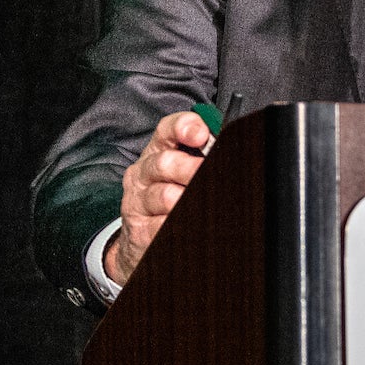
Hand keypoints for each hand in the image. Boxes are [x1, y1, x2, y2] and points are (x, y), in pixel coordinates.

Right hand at [105, 110, 211, 284]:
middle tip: (207, 172)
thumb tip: (226, 147)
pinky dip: (175, 224)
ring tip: (196, 202)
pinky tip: (189, 224)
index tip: (201, 134)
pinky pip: (160, 226)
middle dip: (189, 167)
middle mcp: (143, 174)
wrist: (141, 237)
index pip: (166, 130)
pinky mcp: (139, 229)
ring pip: (163, 196)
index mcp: (157, 153)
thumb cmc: (167, 197)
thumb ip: (200, 156)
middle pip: (164, 163)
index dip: (183, 127)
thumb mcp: (179, 173)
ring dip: (183, 199)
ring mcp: (138, 201)